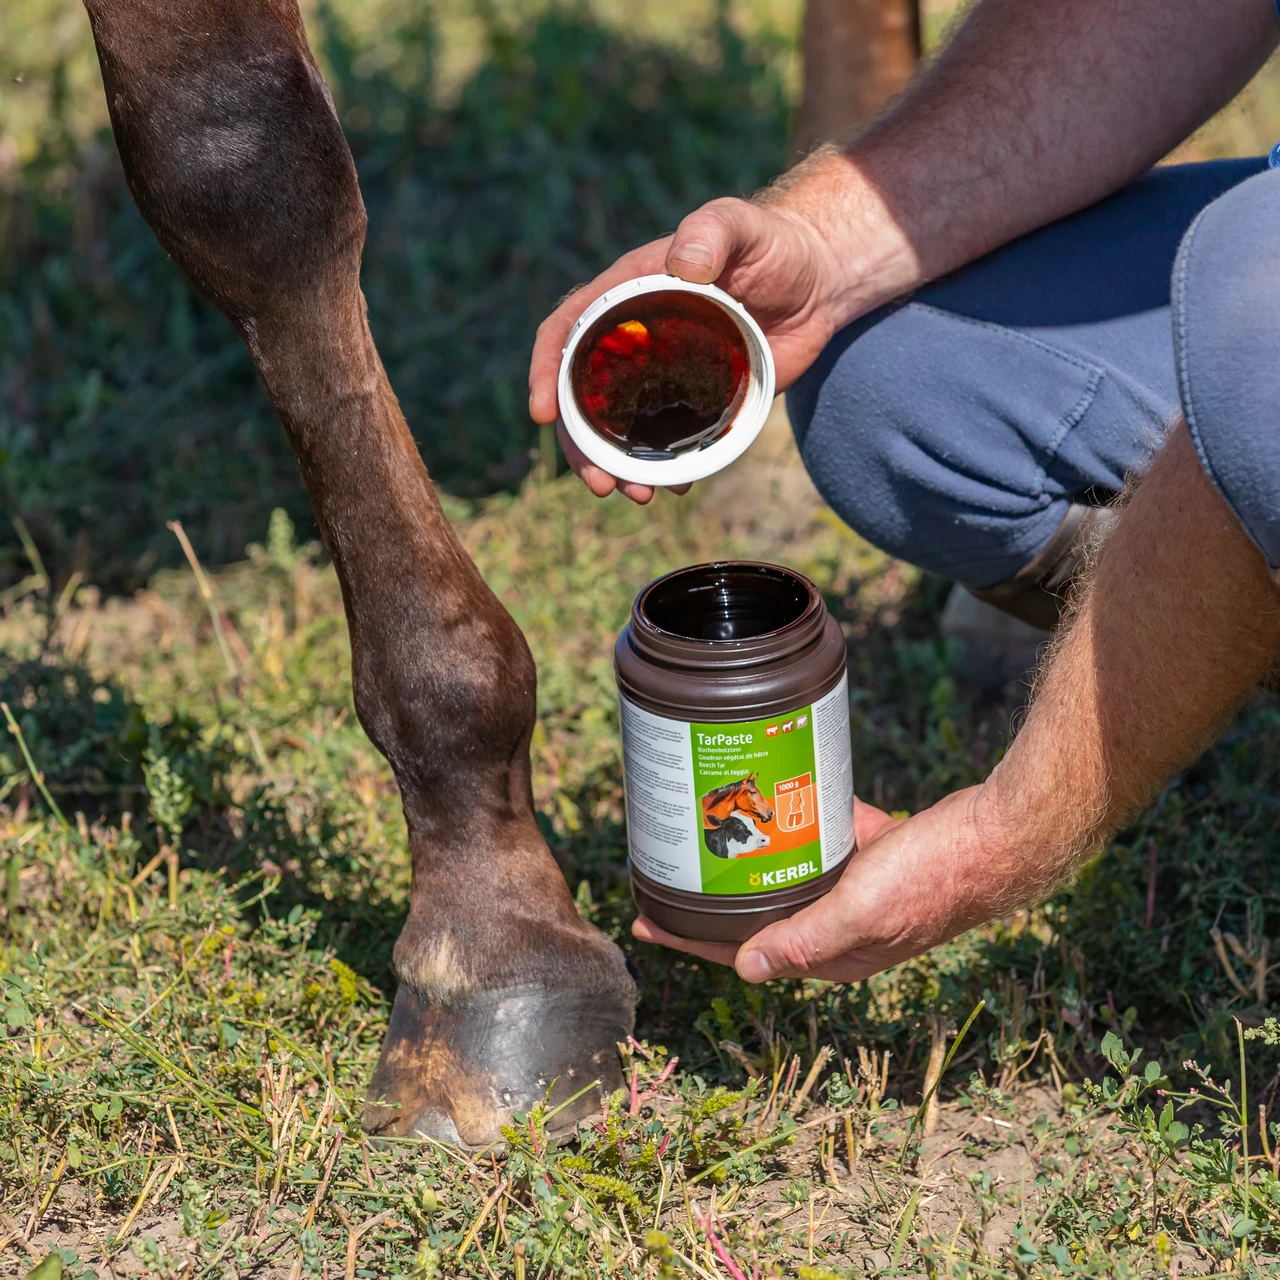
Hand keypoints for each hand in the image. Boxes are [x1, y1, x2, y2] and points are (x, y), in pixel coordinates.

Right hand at [528, 196, 860, 503]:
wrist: (818, 280)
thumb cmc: (773, 243)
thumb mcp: (740, 226)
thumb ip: (711, 233)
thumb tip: (683, 263)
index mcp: (625, 295)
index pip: (567, 332)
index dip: (545, 371)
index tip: (544, 412)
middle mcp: (634, 339)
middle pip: (584, 396)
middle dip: (582, 444)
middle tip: (599, 481)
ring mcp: (663, 374)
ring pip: (622, 426)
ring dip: (619, 466)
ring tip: (636, 495)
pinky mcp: (698, 399)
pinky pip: (669, 439)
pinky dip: (666, 466)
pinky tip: (677, 487)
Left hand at [632, 786, 1009, 982]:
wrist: (998, 837)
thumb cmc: (934, 878)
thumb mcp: (863, 912)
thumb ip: (805, 940)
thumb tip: (746, 970)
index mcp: (832, 953)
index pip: (744, 952)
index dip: (691, 938)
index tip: (644, 919)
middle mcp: (840, 926)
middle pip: (759, 913)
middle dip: (710, 898)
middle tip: (664, 870)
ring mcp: (858, 890)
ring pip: (790, 873)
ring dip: (753, 855)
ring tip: (711, 827)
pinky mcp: (876, 855)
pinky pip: (827, 838)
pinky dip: (804, 820)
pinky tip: (780, 790)